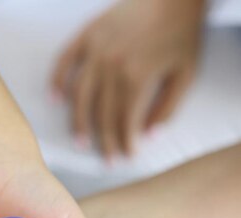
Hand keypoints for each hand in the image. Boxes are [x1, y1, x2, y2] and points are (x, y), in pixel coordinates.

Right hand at [52, 0, 205, 158]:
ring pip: (80, 94)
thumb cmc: (183, 34)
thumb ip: (167, 108)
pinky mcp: (88, 33)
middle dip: (104, 140)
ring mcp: (96, 49)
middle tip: (105, 159)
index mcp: (137, 77)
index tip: (126, 157)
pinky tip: (55, 99)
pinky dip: (57, 80)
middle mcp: (111, 66)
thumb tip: (149, 137)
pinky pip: (65, 60)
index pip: (124, 121)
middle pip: (102, 113)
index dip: (124, 143)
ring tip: (80, 141)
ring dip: (78, 121)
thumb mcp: (185, 74)